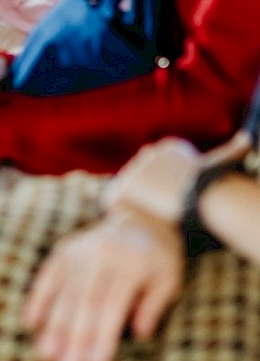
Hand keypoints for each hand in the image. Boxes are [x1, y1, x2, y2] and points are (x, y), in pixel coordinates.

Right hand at [23, 207, 184, 360]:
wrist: (141, 217)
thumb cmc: (159, 258)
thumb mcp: (169, 280)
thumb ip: (154, 305)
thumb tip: (139, 333)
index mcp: (131, 263)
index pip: (112, 305)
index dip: (102, 335)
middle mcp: (102, 253)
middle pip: (85, 301)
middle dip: (74, 337)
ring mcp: (81, 249)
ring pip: (65, 291)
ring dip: (53, 324)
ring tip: (45, 353)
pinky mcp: (66, 248)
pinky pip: (49, 273)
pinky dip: (39, 297)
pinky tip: (30, 320)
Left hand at [103, 132, 250, 222]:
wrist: (200, 194)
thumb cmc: (214, 183)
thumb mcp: (223, 161)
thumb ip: (233, 148)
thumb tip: (248, 139)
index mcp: (169, 147)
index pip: (163, 169)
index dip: (170, 189)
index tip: (181, 203)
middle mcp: (147, 153)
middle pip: (147, 181)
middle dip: (154, 197)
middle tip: (168, 214)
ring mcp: (133, 170)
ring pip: (132, 192)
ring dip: (139, 205)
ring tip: (155, 220)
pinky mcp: (122, 188)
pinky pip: (115, 203)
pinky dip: (122, 213)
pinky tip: (139, 221)